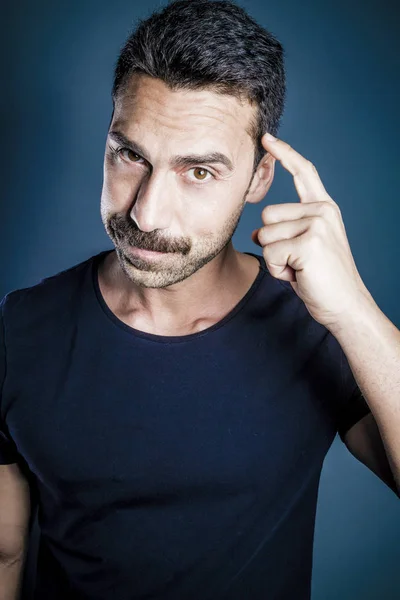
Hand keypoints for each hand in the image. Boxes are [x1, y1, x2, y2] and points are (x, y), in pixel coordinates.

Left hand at [251, 133, 370, 330]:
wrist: (345, 305)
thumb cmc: (322, 279)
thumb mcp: (305, 247)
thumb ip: (285, 230)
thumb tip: (254, 231)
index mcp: (324, 208)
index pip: (303, 172)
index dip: (284, 154)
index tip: (266, 138)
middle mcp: (323, 211)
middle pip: (266, 215)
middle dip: (272, 244)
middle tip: (298, 262)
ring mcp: (317, 225)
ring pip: (264, 236)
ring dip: (275, 260)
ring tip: (300, 269)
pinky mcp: (309, 244)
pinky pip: (270, 254)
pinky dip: (278, 271)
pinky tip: (300, 276)